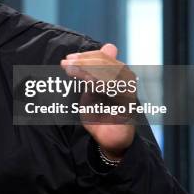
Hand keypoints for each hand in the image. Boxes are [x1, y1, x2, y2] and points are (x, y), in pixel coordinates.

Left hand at [60, 43, 135, 159]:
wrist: (108, 138)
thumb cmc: (99, 113)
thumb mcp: (90, 90)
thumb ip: (89, 73)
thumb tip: (89, 55)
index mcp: (118, 73)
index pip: (103, 56)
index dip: (85, 56)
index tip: (68, 59)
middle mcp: (125, 79)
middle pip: (105, 62)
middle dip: (83, 61)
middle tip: (66, 64)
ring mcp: (128, 90)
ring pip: (108, 71)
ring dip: (87, 69)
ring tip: (70, 71)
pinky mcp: (128, 102)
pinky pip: (114, 88)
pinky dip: (99, 81)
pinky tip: (86, 81)